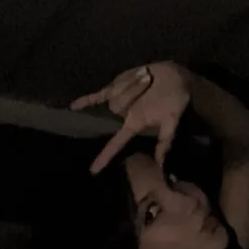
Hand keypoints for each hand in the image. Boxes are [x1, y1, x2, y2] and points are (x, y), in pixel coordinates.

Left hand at [70, 61, 191, 174]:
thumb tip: (161, 164)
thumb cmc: (174, 100)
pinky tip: (73, 107)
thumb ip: (164, 141)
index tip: (93, 171)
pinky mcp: (115, 88)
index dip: (105, 157)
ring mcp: (117, 101)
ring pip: (113, 96)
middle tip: (148, 83)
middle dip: (131, 93)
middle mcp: (123, 115)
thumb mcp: (171, 121)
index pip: (116, 144)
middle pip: (115, 108)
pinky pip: (97, 96)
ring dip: (131, 85)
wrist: (173, 77)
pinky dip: (86, 101)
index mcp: (134, 124)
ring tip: (146, 79)